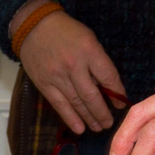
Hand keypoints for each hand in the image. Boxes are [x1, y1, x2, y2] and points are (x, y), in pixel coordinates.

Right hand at [18, 8, 125, 134]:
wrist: (34, 26)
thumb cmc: (67, 32)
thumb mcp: (89, 39)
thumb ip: (98, 62)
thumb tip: (108, 89)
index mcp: (89, 50)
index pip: (108, 77)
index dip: (117, 93)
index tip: (121, 104)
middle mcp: (74, 65)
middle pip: (92, 95)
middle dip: (103, 112)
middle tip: (109, 123)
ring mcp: (57, 76)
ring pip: (76, 103)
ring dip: (89, 118)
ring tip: (98, 127)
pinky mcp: (44, 84)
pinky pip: (59, 105)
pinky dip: (70, 118)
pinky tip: (80, 128)